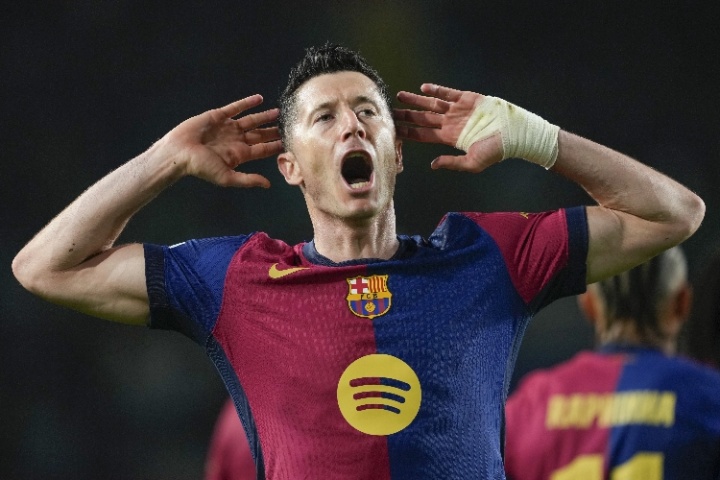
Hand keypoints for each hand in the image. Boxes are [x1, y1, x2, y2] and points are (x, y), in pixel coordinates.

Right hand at [160, 94, 282, 187]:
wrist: (180, 152)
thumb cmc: (201, 167)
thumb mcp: (227, 177)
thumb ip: (248, 179)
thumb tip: (268, 185)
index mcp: (239, 155)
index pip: (262, 150)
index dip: (275, 146)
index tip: (290, 142)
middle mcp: (236, 140)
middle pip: (260, 135)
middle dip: (273, 131)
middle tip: (289, 125)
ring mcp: (228, 127)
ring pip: (251, 120)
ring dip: (264, 116)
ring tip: (278, 112)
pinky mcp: (218, 116)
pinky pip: (236, 108)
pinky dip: (247, 103)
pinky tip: (259, 98)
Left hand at [394, 84, 502, 172]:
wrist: (515, 133)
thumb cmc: (496, 151)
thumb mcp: (472, 163)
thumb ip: (451, 163)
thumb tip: (433, 165)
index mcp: (449, 138)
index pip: (423, 135)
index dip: (407, 133)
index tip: (393, 131)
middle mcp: (451, 123)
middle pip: (422, 119)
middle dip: (406, 116)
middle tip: (389, 112)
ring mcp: (458, 110)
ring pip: (431, 104)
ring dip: (415, 100)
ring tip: (399, 96)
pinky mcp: (468, 98)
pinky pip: (449, 93)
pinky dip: (436, 90)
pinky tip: (423, 88)